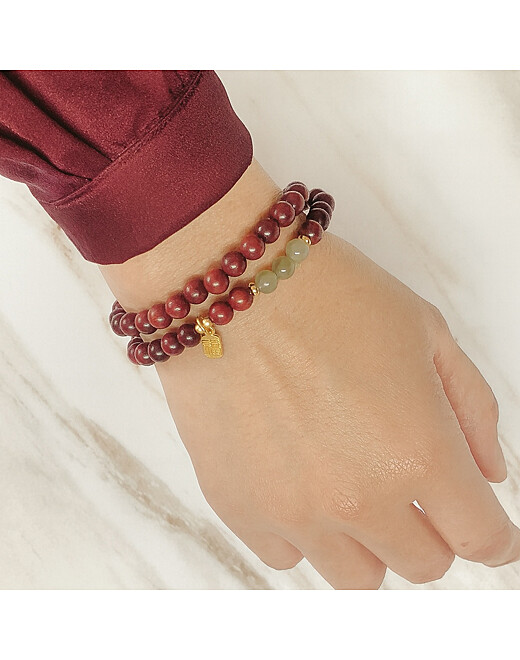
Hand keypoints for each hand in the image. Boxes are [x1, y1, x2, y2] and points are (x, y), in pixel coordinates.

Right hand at [155, 230, 518, 588]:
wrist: (229, 282)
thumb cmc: (330, 294)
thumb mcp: (426, 332)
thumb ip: (473, 410)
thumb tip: (489, 475)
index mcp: (419, 451)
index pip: (483, 539)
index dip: (496, 539)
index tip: (487, 531)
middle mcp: (359, 497)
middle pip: (423, 565)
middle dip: (429, 530)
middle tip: (407, 485)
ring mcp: (293, 511)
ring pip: (356, 576)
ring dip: (366, 540)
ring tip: (346, 481)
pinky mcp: (237, 507)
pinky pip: (287, 555)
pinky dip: (302, 531)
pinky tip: (295, 479)